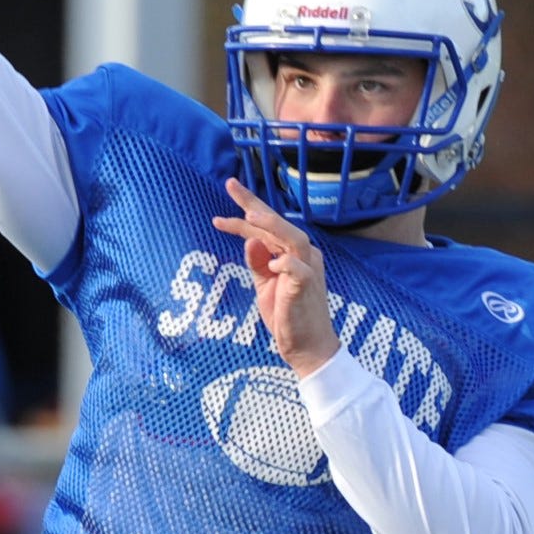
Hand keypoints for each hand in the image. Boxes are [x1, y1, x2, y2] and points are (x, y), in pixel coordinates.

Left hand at [212, 177, 340, 378]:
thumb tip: (248, 239)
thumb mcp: (265, 283)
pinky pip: (297, 268)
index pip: (269, 225)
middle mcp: (304, 255)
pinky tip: (272, 265)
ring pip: (292, 238)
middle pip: (279, 224)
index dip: (247, 209)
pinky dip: (284, 263)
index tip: (224, 198)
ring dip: (271, 224)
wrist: (307, 348)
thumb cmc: (287, 314)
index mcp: (294, 253)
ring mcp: (308, 270)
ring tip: (248, 214)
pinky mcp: (307, 287)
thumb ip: (257, 261)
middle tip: (231, 185)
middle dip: (254, 203)